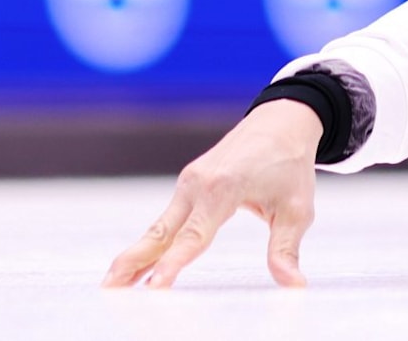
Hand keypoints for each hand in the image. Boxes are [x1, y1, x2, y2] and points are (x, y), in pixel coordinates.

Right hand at [103, 99, 322, 288]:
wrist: (282, 121)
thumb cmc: (291, 164)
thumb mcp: (297, 209)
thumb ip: (286, 249)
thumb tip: (294, 284)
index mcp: (224, 188)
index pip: (194, 235)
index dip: (174, 263)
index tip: (155, 285)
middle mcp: (199, 184)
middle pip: (162, 231)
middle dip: (135, 260)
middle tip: (110, 286)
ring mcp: (190, 182)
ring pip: (160, 226)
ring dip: (136, 253)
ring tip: (113, 282)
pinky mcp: (189, 183)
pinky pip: (168, 218)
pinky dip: (151, 241)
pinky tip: (137, 262)